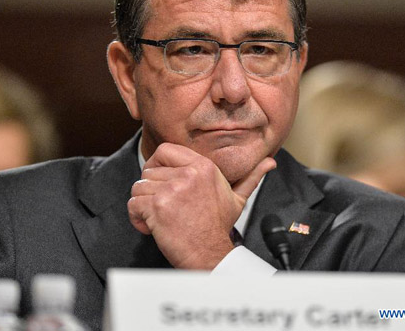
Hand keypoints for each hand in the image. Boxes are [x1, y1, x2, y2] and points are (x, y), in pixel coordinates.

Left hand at [127, 142, 275, 268]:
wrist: (210, 254)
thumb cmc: (219, 227)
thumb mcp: (237, 198)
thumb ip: (250, 177)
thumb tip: (270, 162)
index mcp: (203, 166)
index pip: (165, 150)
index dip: (156, 164)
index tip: (159, 180)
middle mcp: (188, 173)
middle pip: (148, 171)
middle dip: (150, 191)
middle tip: (163, 207)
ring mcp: (172, 189)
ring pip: (138, 188)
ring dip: (143, 206)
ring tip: (158, 218)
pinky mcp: (158, 206)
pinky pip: (133, 204)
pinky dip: (137, 218)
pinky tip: (151, 227)